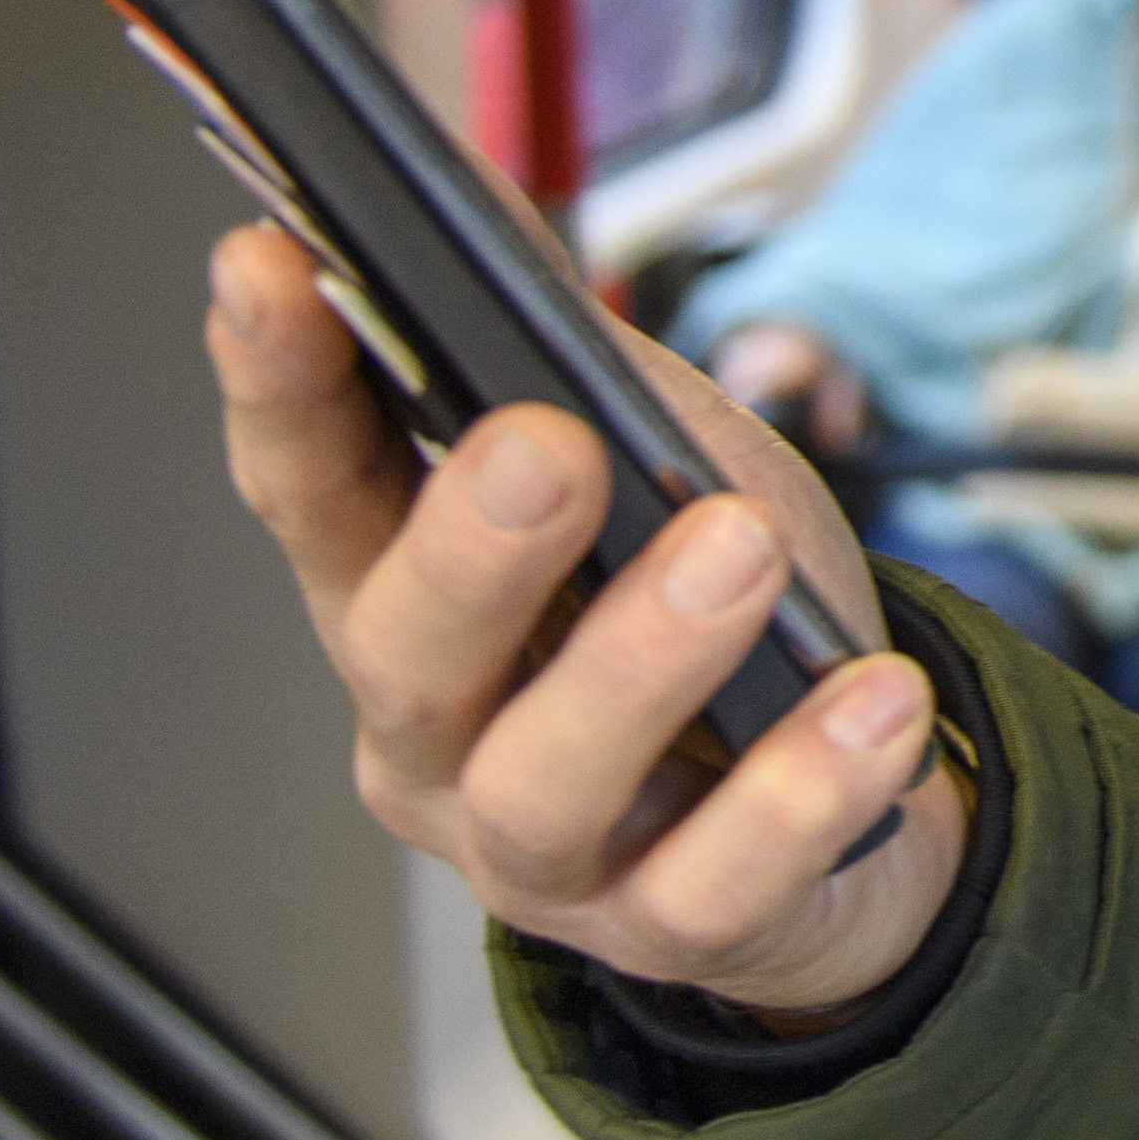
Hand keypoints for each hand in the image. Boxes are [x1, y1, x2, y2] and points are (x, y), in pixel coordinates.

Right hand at [213, 226, 962, 1019]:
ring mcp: (543, 852)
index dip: (276, 385)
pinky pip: (719, 880)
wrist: (835, 810)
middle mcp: (439, 736)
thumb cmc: (707, 610)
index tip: (267, 267)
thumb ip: (557, 356)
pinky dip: (799, 789)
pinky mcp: (673, 929)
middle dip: (471, 545)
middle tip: (547, 446)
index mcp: (401, 599)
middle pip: (405, 653)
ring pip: (547, 781)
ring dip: (642, 659)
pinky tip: (871, 702)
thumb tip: (477, 210)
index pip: (308, 488)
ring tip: (740, 550)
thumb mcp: (643, 456)